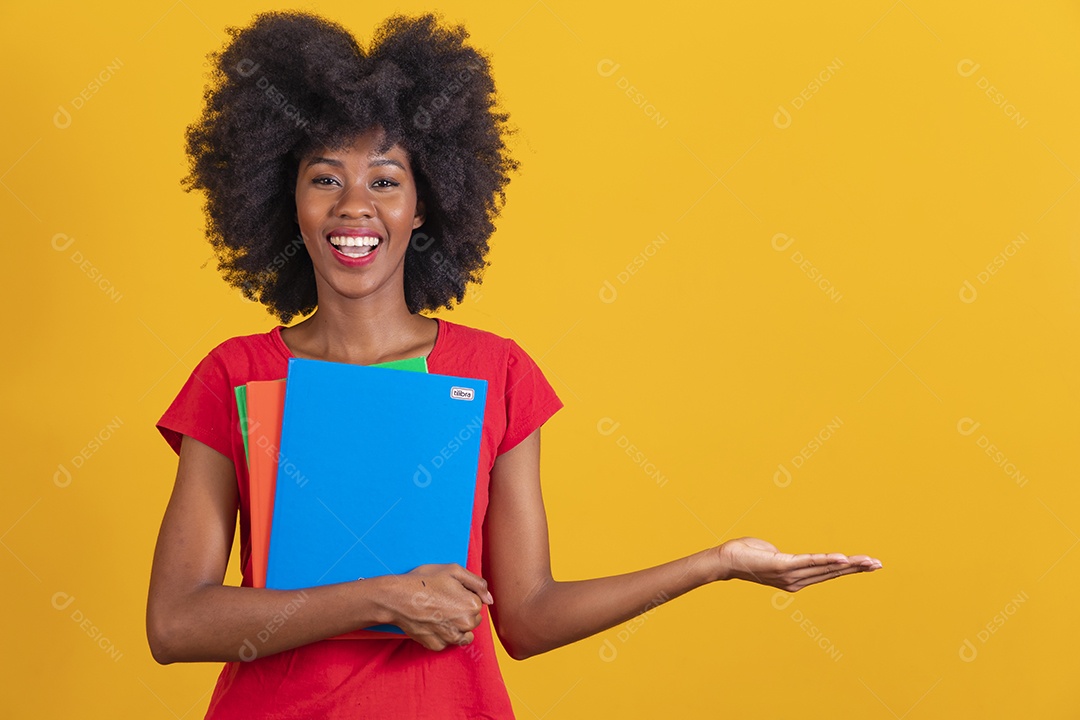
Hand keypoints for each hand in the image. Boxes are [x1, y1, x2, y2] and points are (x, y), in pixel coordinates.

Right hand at [386, 564, 493, 650]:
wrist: (397, 598)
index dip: (465, 595)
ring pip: (463, 634)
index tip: (450, 591)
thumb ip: (477, 583)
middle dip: (463, 612)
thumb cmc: (424, 581)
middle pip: (473, 620)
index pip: (478, 603)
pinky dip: (442, 636)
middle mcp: (465, 624)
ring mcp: (451, 637)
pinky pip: (447, 643)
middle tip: (443, 601)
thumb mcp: (453, 570)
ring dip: (456, 626)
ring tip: (439, 614)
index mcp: (472, 605)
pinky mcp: (436, 645)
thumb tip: (490, 599)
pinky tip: (432, 624)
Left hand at [715, 537, 881, 591]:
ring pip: (826, 568)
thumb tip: (781, 554)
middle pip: (832, 572)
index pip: (828, 572)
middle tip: (879, 564)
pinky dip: (827, 560)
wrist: (727, 560)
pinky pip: (810, 562)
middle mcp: (796, 581)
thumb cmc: (746, 554)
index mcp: (796, 578)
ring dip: (849, 564)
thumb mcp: (771, 554)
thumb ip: (783, 556)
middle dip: (857, 568)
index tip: (869, 564)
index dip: (849, 568)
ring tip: (868, 561)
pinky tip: (843, 558)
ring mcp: (790, 575)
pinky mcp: (783, 566)